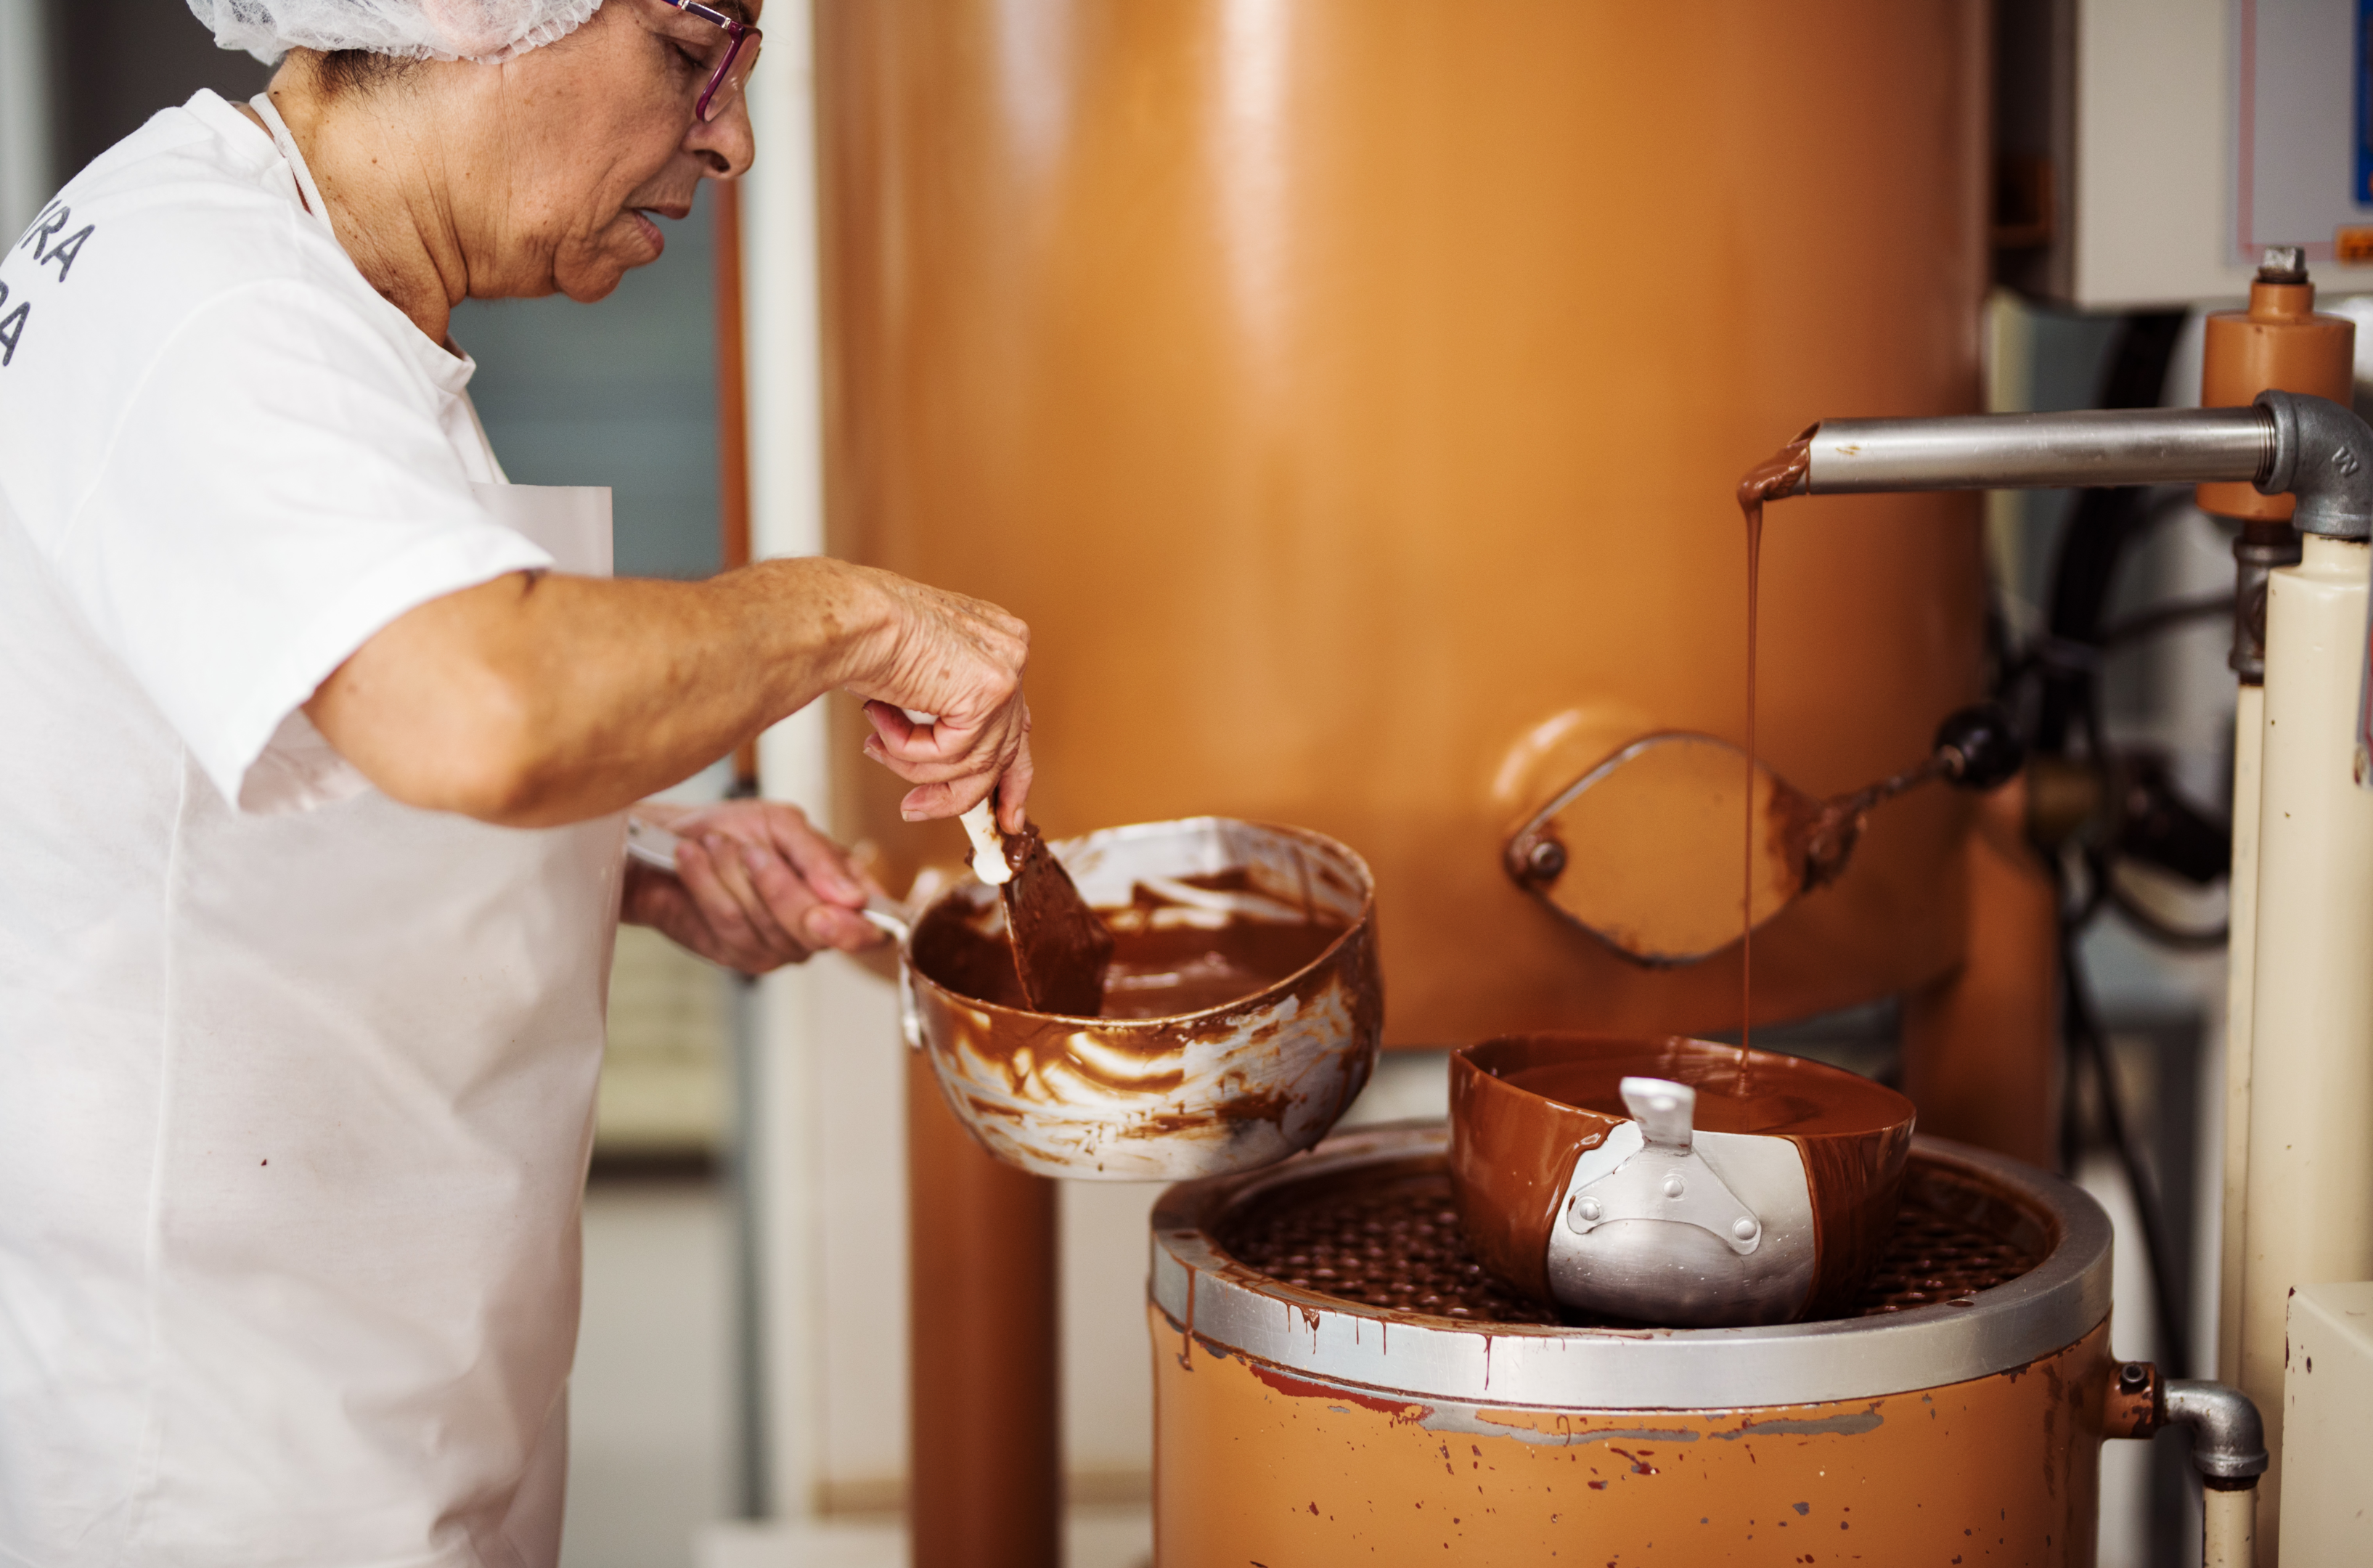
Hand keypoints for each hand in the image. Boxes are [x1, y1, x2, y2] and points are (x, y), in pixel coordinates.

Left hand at [621, 799, 886, 972]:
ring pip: (766, 924)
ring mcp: (775, 946)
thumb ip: (818, 856)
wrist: (667, 843)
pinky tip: (693, 859)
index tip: (828, 910)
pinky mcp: (734, 953)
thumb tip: (851, 896)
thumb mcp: (781, 824)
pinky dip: (707, 884)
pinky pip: (729, 924)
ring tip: (715, 843)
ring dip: (734, 875)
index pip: (869, 929)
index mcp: (841, 894)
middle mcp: (814, 927)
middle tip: (752, 851)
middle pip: (814, 929)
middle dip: (777, 885)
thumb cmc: (731, 829)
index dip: (855, 928)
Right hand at [840, 572, 1034, 832]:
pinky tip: (878, 719)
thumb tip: (951, 759)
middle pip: (1006, 750)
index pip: (1017, 724)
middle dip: (966, 795)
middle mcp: (1012, 654)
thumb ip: (947, 710)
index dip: (1011, 777)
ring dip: (913, 766)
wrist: (852, 612)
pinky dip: (906, 749)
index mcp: (998, 644)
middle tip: (920, 810)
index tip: (1005, 816)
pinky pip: (949, 754)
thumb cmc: (865, 632)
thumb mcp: (918, 677)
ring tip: (873, 745)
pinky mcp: (990, 691)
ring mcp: (1007, 672)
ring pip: (971, 762)